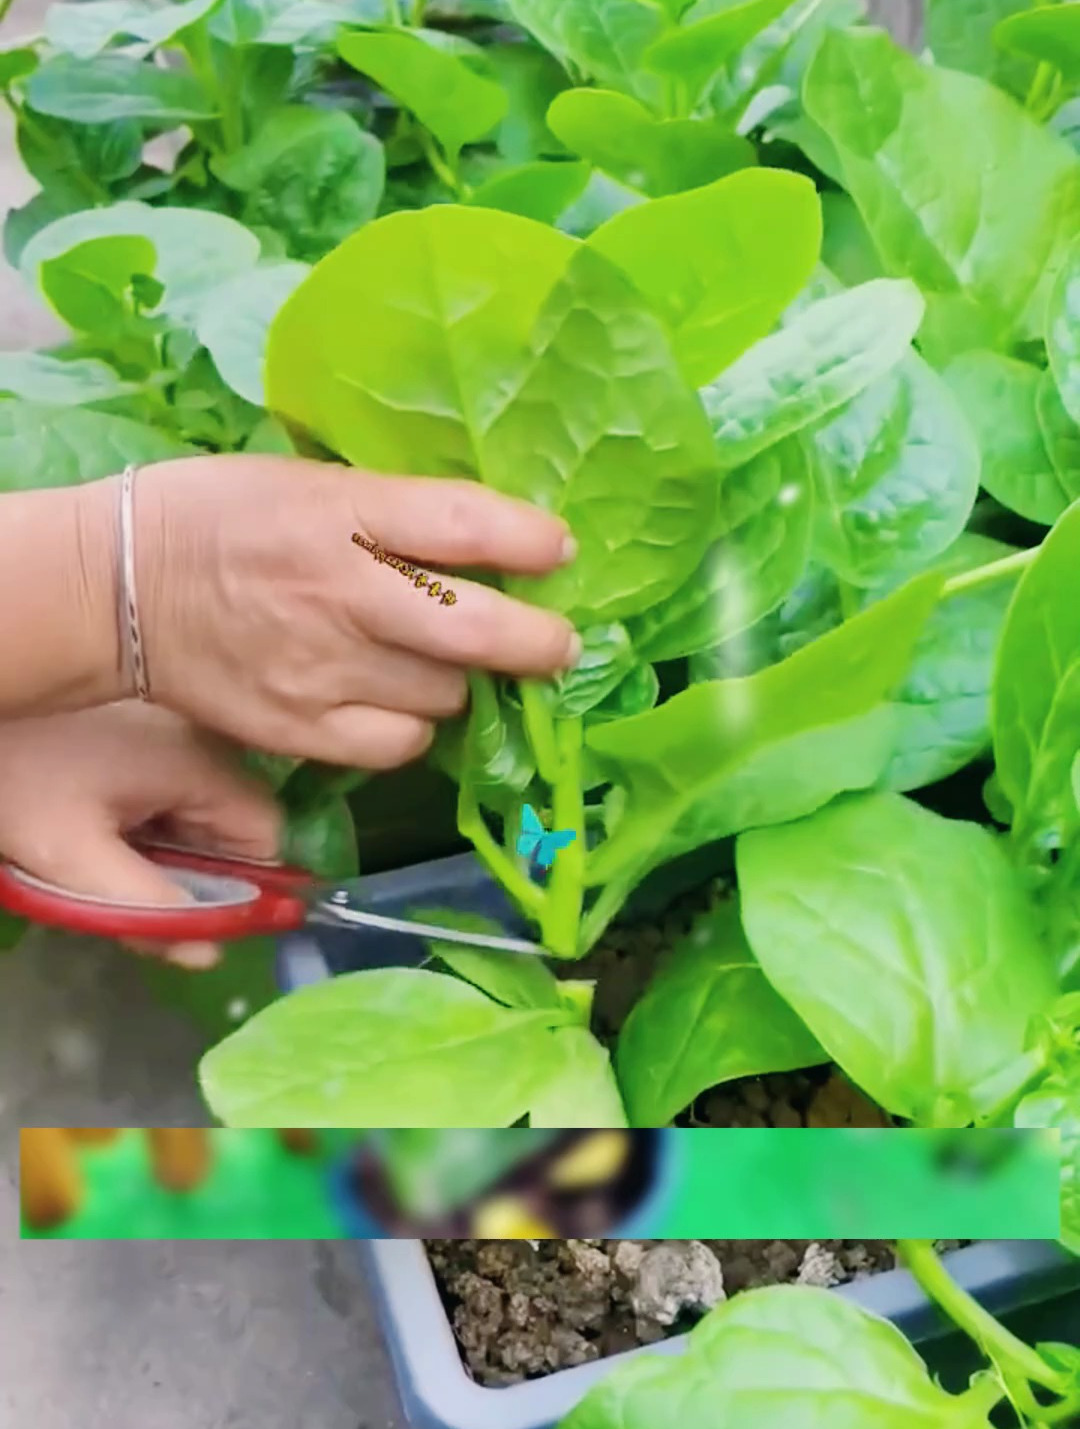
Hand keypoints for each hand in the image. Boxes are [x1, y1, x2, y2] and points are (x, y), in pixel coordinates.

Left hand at [0, 703, 279, 969]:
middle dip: (202, 880)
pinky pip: (178, 799)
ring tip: (113, 876)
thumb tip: (212, 954)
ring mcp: (178, 738)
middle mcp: (203, 743)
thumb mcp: (75, 859)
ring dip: (173, 861)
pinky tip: (109, 843)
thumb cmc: (18, 784)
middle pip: (237, 830)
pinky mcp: (153, 740)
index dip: (249, 888)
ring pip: (205, 820)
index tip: (205, 923)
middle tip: (146, 911)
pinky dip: (153, 833)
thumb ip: (150, 910)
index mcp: (200, 764)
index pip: (270, 836)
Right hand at [79, 455, 580, 766]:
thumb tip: (486, 540)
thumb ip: (395, 511)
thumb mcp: (310, 481)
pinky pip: (398, 744)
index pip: (469, 524)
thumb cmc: (218, 515)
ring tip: (440, 664)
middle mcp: (345, 594)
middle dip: (539, 643)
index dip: (534, 541)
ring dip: (460, 683)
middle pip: (479, 632)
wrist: (114, 588)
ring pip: (446, 697)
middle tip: (557, 645)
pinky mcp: (300, 730)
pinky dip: (412, 728)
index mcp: (345, 513)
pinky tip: (397, 704)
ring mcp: (323, 671)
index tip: (559, 552)